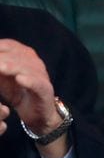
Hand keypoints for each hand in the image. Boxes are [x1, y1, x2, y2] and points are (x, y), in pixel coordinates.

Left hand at [0, 38, 68, 157]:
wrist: (38, 112)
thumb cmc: (17, 91)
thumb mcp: (2, 79)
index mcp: (24, 56)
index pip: (9, 45)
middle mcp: (34, 62)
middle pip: (16, 55)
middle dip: (1, 58)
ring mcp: (41, 75)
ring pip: (26, 68)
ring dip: (12, 67)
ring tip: (0, 67)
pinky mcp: (45, 89)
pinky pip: (37, 83)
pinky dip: (29, 80)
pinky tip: (19, 79)